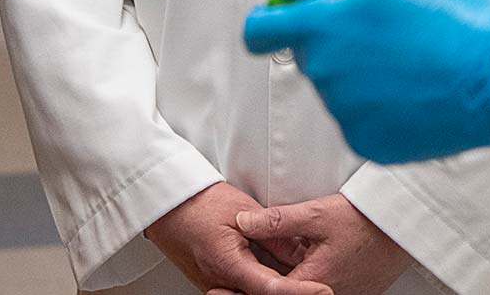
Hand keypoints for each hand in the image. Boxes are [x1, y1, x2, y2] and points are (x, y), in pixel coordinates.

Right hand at [147, 182, 329, 294]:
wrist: (167, 206)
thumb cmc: (199, 203)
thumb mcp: (242, 211)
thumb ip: (272, 233)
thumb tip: (298, 251)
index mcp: (228, 265)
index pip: (273, 290)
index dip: (301, 292)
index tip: (323, 290)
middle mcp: (220, 282)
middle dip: (291, 290)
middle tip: (316, 287)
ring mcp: (215, 285)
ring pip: (253, 294)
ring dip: (277, 286)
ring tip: (299, 276)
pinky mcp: (215, 283)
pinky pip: (243, 288)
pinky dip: (262, 282)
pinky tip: (276, 269)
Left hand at [235, 195, 410, 294]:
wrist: (406, 223)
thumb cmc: (366, 219)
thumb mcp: (317, 214)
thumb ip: (277, 221)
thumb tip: (243, 223)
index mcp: (313, 282)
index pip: (270, 292)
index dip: (247, 285)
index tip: (227, 283)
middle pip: (288, 293)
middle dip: (268, 282)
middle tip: (242, 277)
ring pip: (305, 290)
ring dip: (290, 281)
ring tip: (280, 262)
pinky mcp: (355, 292)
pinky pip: (324, 290)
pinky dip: (310, 279)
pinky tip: (307, 262)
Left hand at [243, 0, 489, 164]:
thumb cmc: (450, 15)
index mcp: (324, 24)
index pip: (260, 29)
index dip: (269, 21)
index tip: (284, 19)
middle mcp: (325, 71)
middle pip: (306, 54)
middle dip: (332, 40)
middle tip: (383, 31)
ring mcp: (344, 110)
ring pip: (336, 84)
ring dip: (360, 71)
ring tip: (410, 58)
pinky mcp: (366, 139)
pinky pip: (358, 116)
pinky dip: (379, 104)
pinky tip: (414, 88)